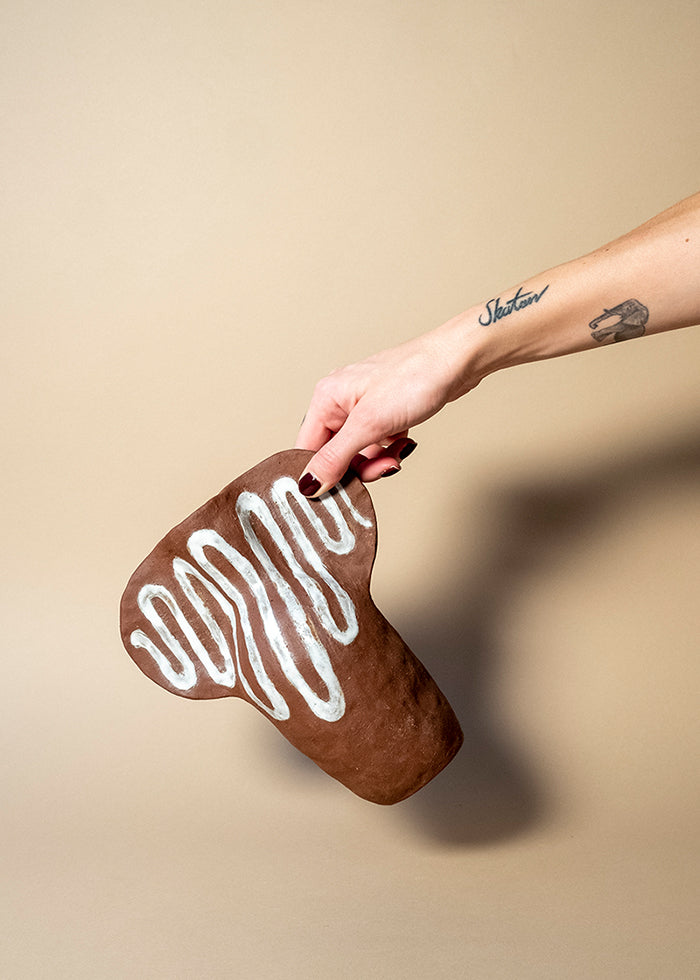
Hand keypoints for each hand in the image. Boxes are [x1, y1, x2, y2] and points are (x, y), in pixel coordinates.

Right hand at [295, 321, 473, 495]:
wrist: (457, 361)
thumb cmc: (415, 377)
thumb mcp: (369, 424)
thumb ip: (336, 457)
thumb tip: (309, 484)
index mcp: (327, 398)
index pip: (307, 448)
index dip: (320, 474)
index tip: (338, 491)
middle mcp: (340, 401)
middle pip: (334, 453)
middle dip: (358, 467)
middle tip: (380, 468)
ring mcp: (363, 407)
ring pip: (358, 451)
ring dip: (377, 460)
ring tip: (396, 454)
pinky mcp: (384, 412)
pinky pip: (377, 443)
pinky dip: (390, 449)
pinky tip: (404, 441)